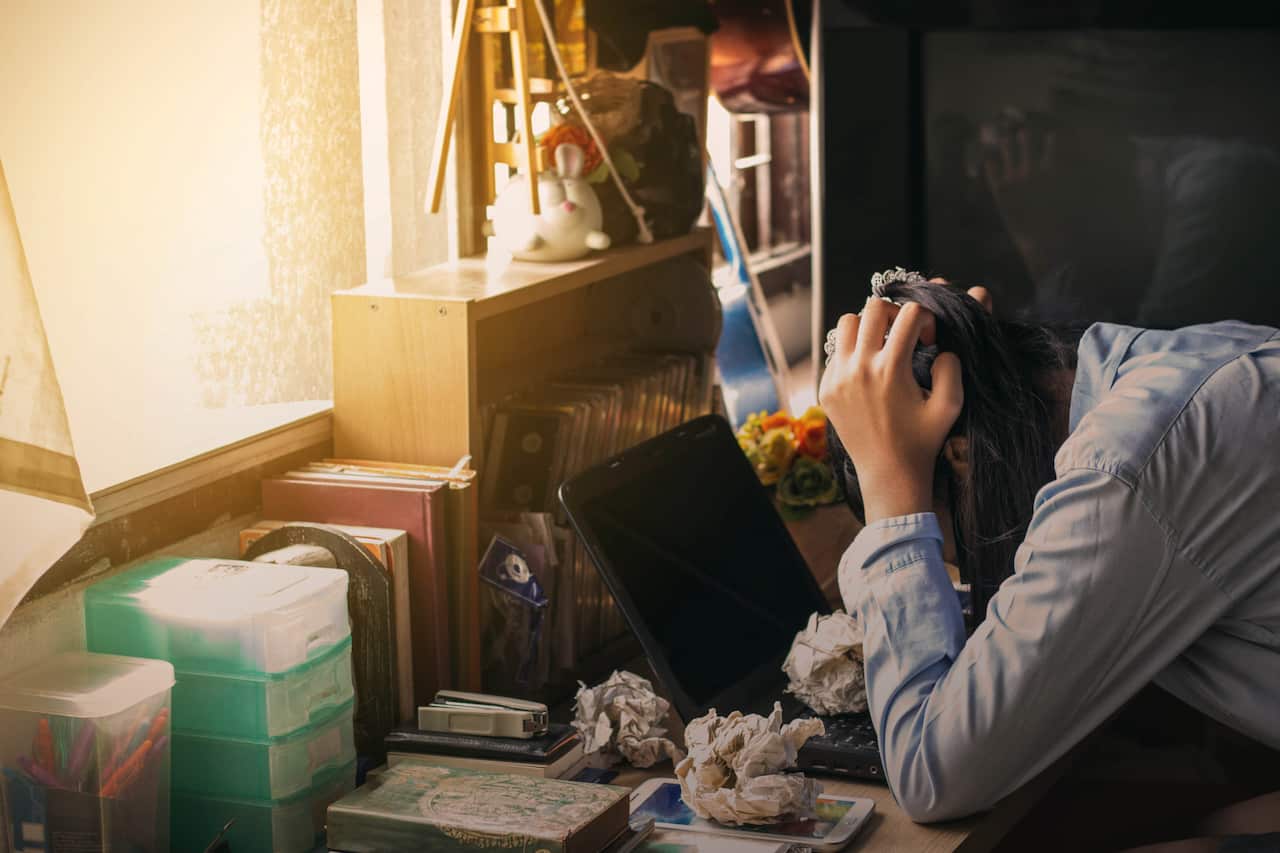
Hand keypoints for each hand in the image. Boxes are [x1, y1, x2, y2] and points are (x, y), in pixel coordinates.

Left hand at [819, 298, 963, 522]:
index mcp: (890, 368)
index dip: (926, 318)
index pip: (910, 313)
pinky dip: (853, 352)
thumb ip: (952, 367)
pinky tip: (868, 372)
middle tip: (904, 335)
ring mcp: (837, 377)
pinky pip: (835, 352)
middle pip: (873, 307)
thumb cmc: (922, 441)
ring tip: (883, 347)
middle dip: (895, 313)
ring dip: (868, 327)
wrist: (888, 474)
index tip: (928, 339)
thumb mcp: (950, 405)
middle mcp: (859, 367)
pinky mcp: (826, 388)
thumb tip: (940, 347)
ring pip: (847, 323)